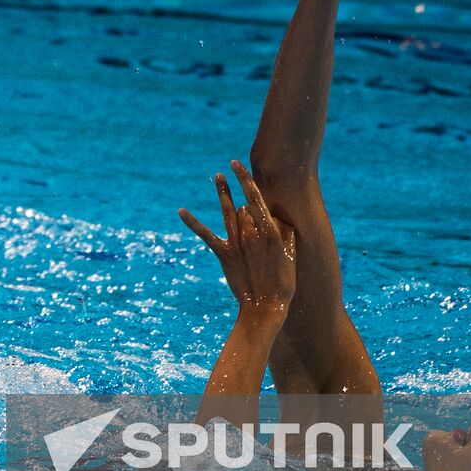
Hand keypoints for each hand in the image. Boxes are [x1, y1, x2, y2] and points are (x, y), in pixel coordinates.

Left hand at [179, 160, 296, 315]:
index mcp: (269, 231)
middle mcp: (251, 232)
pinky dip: (192, 222)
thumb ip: (285, 234)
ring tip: (218, 176)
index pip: (255, 198)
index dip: (245, 179)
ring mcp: (236, 242)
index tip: (237, 164)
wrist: (266, 306)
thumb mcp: (290, 256)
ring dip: (222, 193)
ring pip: (228, 212)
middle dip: (244, 203)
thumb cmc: (282, 283)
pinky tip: (180, 211)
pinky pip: (206, 234)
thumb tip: (276, 219)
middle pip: (243, 208)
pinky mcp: (224, 254)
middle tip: (242, 194)